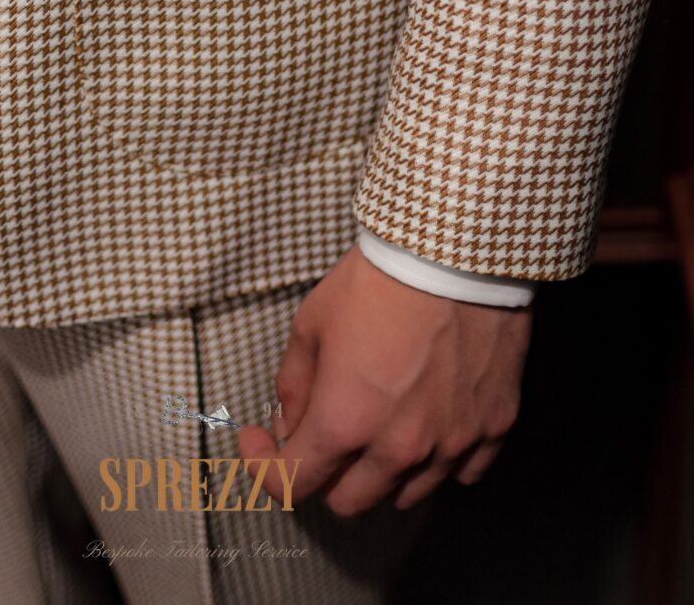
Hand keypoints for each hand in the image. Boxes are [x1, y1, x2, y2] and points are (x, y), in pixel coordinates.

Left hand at [239, 245, 531, 514]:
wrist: (454, 250)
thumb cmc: (378, 280)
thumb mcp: (312, 321)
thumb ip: (295, 384)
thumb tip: (291, 424)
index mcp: (346, 422)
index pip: (294, 483)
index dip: (265, 468)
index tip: (259, 443)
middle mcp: (400, 448)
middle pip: (350, 502)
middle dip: (323, 474)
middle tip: (319, 434)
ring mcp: (453, 443)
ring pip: (406, 495)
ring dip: (380, 472)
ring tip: (376, 426)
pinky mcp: (494, 427)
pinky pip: (460, 472)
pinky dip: (437, 460)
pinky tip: (427, 424)